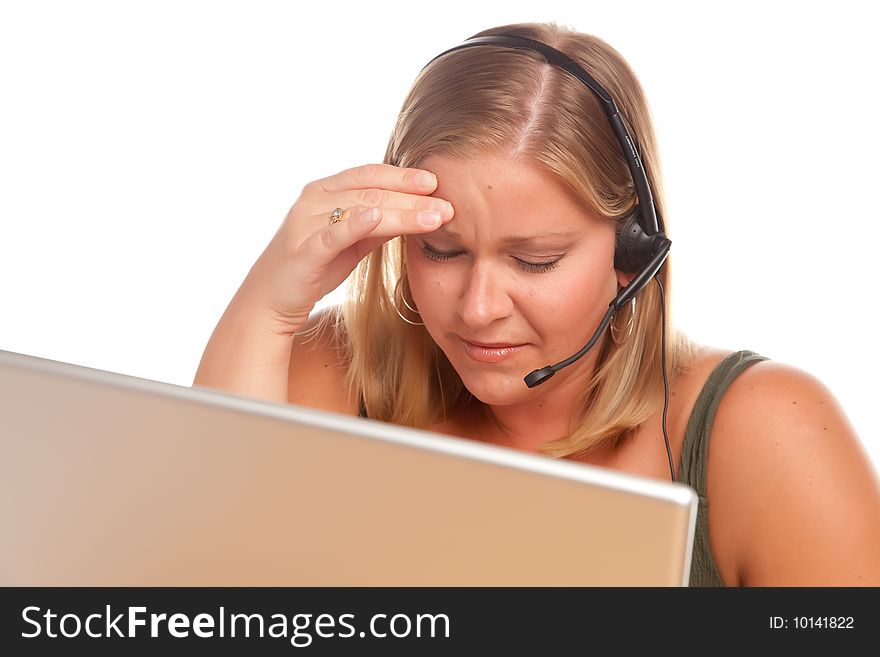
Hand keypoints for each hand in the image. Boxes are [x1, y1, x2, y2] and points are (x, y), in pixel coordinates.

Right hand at [243, 163, 454, 334]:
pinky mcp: (302, 252)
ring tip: (433, 216)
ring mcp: (305, 224)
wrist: (270, 303)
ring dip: (400, 211)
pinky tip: (378, 218)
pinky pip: (332, 235)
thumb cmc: (312, 270)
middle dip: (412, 197)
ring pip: (360, 209)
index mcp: (324, 192)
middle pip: (371, 192)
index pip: (370, 176)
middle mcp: (313, 201)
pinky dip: (355, 224)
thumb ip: (375, 226)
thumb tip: (413, 212)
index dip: (403, 176)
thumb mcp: (350, 244)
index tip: (437, 181)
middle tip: (448, 204)